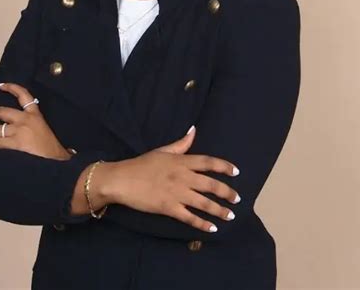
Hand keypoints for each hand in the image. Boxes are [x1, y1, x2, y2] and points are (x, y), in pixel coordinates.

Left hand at [0, 82, 71, 160]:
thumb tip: (15, 126)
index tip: (1, 86)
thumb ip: (31, 123)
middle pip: (2, 112)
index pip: (24, 95)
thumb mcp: (43, 128)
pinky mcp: (16, 143)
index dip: (11, 88)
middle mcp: (26, 119)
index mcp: (35, 114)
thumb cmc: (51, 146)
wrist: (57, 158)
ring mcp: (20, 130)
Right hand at [106, 126, 240, 232]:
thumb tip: (193, 130)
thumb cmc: (142, 164)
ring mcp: (176, 193)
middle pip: (211, 185)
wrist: (122, 179)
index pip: (208, 162)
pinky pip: (189, 217)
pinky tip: (212, 228)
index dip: (224, 167)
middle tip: (237, 199)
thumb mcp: (162, 150)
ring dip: (219, 210)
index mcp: (181, 162)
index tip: (236, 172)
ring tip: (230, 216)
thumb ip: (181, 144)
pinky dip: (202, 224)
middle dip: (227, 192)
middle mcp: (183, 177)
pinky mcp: (169, 208)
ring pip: (204, 203)